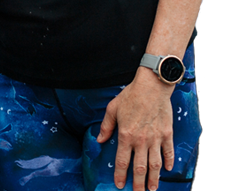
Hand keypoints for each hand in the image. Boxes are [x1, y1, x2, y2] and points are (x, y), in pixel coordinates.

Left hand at [97, 71, 175, 190]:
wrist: (151, 87)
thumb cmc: (130, 96)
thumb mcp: (112, 109)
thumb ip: (106, 127)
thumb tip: (99, 140)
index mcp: (126, 135)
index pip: (121, 161)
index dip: (120, 175)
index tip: (119, 185)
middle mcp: (141, 140)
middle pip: (139, 167)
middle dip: (137, 183)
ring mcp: (156, 138)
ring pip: (155, 164)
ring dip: (154, 178)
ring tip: (152, 189)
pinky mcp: (167, 134)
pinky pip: (168, 152)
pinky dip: (169, 162)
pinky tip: (167, 170)